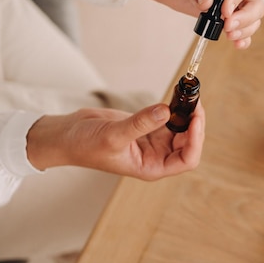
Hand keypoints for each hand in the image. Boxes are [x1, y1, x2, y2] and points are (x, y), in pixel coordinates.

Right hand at [26, 103, 204, 179]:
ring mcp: (153, 142)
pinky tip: (177, 96)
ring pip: (181, 128)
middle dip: (195, 124)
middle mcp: (156, 156)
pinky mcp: (147, 127)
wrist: (67, 136)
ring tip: (188, 95)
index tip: (195, 119)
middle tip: (195, 102)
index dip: (195, 140)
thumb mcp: (113, 135)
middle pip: (189, 142)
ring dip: (187, 113)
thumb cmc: (85, 146)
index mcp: (152, 167)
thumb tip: (166, 110)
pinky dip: (175, 107)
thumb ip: (140, 124)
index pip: (186, 159)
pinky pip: (168, 117)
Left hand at [118, 0, 263, 48]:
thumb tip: (207, 5)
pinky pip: (238, 29)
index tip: (224, 11)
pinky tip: (236, 43)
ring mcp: (229, 1)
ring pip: (250, 18)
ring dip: (244, 30)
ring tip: (228, 35)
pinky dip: (242, 38)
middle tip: (227, 27)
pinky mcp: (220, 16)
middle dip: (245, 17)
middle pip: (254, 3)